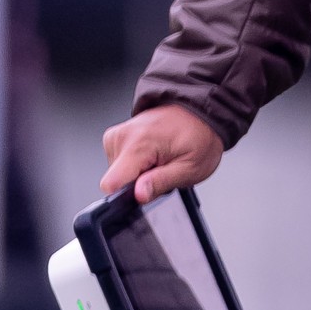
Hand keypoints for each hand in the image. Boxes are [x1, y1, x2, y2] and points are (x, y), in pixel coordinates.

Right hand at [100, 104, 224, 204]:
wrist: (198, 114)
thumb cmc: (199, 137)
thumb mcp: (190, 168)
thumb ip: (161, 182)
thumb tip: (139, 195)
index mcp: (138, 144)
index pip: (111, 183)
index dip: (127, 195)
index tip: (145, 191)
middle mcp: (122, 137)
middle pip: (116, 180)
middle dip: (138, 182)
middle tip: (162, 170)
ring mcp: (117, 135)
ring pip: (118, 172)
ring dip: (139, 172)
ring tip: (160, 160)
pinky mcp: (116, 136)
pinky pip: (119, 162)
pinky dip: (136, 163)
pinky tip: (153, 155)